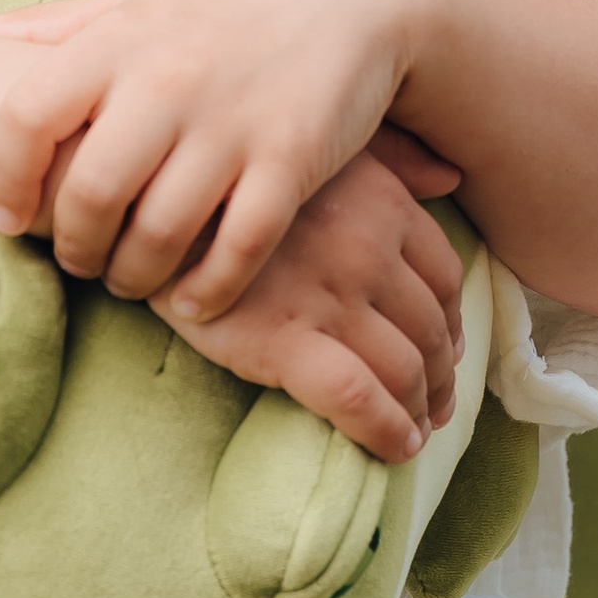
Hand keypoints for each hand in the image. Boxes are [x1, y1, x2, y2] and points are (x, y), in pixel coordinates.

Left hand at [0, 0, 443, 315]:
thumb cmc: (223, 6)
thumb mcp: (134, 2)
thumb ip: (50, 26)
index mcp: (118, 42)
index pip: (26, 118)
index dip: (5, 180)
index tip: (9, 218)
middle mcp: (169, 82)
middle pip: (90, 194)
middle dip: (75, 247)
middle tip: (80, 262)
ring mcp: (232, 125)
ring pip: (158, 235)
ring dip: (135, 278)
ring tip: (132, 282)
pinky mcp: (291, 162)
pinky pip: (236, 251)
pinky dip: (207, 292)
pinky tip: (194, 301)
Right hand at [157, 134, 466, 462]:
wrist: (145, 199)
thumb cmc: (231, 177)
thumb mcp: (318, 150)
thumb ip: (388, 160)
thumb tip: (448, 175)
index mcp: (380, 203)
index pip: (445, 275)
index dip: (452, 321)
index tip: (446, 350)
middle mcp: (366, 249)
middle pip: (430, 329)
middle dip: (441, 376)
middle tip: (437, 404)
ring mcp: (327, 297)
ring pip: (404, 370)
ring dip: (420, 410)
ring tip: (415, 431)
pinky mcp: (282, 340)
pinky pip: (357, 399)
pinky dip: (386, 430)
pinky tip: (393, 447)